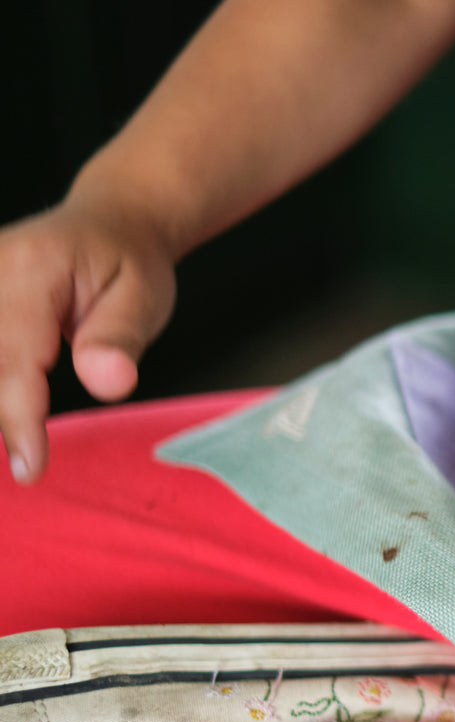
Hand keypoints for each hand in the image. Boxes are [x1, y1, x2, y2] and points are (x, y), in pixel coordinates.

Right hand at [0, 198, 175, 482]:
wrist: (110, 222)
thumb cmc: (130, 262)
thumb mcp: (144, 295)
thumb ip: (119, 338)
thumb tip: (107, 384)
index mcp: (28, 269)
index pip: (13, 358)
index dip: (17, 419)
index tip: (29, 468)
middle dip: (0, 415)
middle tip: (26, 469)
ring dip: (0, 403)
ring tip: (25, 453)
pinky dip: (0, 387)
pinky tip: (14, 416)